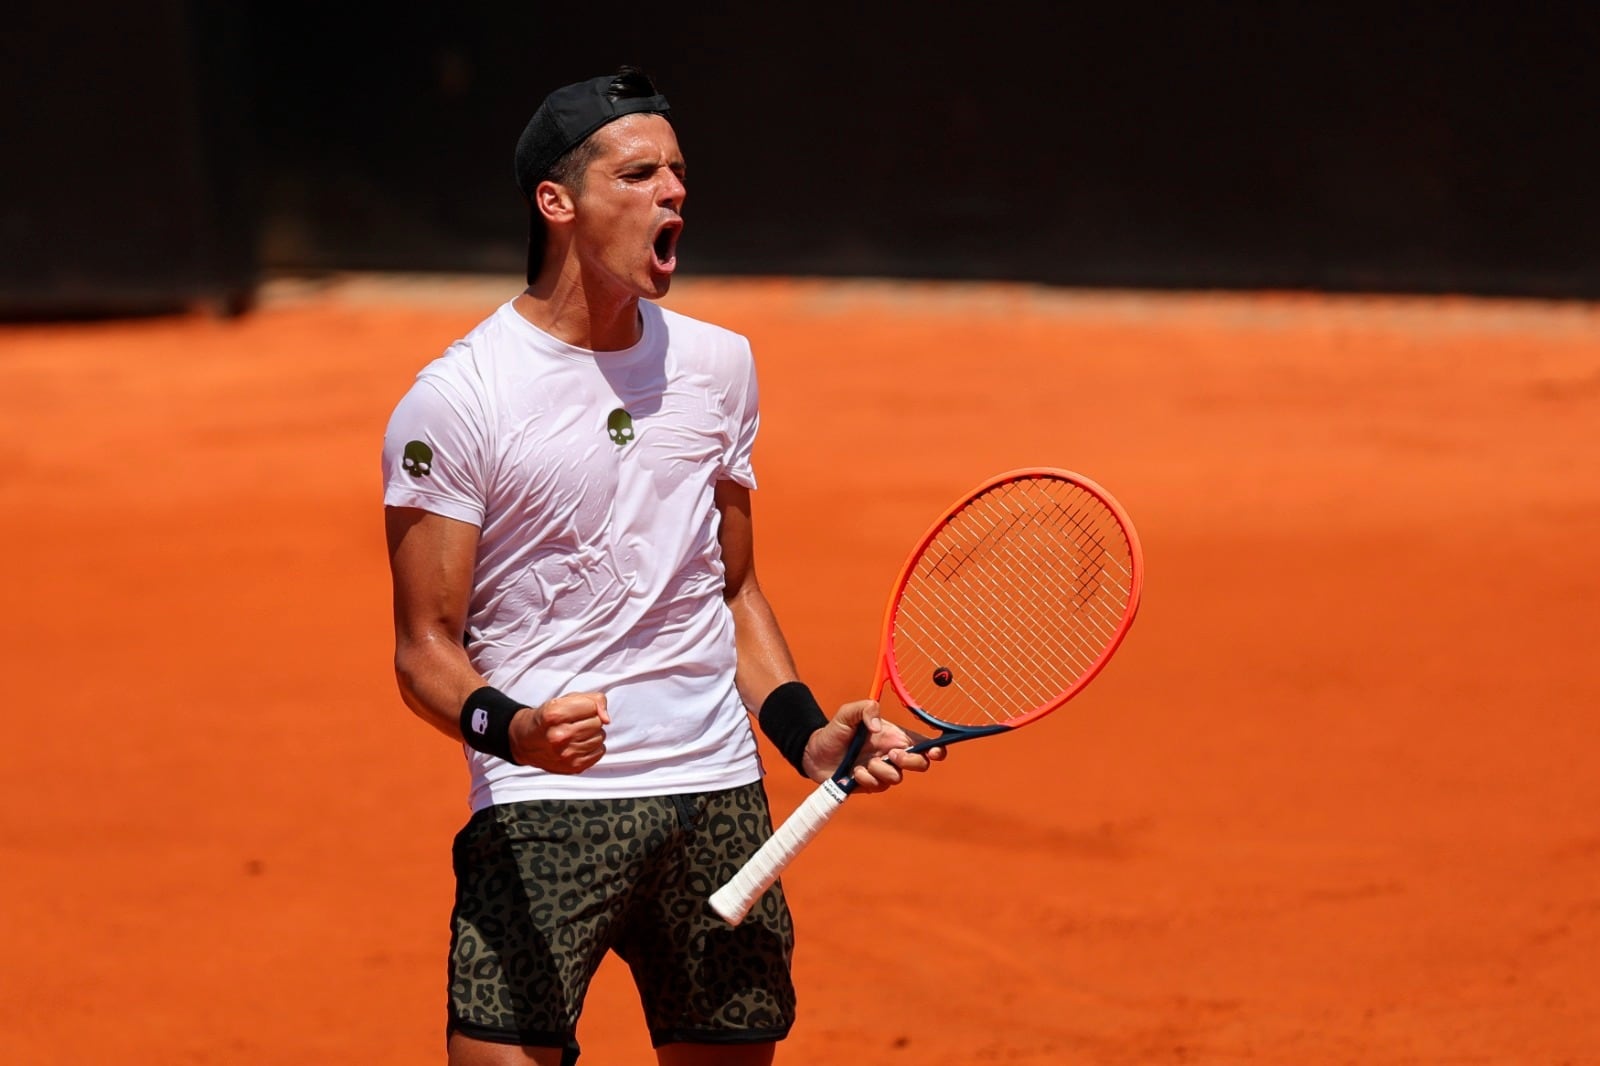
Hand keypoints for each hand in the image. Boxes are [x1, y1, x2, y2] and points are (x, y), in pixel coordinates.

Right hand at [509, 692, 609, 772]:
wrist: (527, 741)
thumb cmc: (549, 718)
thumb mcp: (566, 699)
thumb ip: (593, 700)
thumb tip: (606, 719)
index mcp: (554, 714)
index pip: (592, 706)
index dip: (587, 707)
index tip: (576, 710)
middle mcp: (559, 736)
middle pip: (597, 723)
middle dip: (590, 720)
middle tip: (575, 723)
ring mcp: (566, 754)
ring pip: (601, 737)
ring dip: (592, 734)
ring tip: (576, 734)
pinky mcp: (573, 767)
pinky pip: (600, 752)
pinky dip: (593, 747)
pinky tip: (579, 744)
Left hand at [801, 699, 945, 792]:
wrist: (814, 753)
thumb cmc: (834, 731)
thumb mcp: (847, 712)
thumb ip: (865, 708)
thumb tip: (878, 727)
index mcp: (894, 736)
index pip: (924, 744)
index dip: (936, 749)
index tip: (934, 752)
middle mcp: (892, 754)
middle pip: (921, 764)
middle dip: (910, 761)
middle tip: (891, 754)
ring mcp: (882, 771)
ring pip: (898, 778)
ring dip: (881, 770)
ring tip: (864, 762)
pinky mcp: (871, 784)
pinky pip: (879, 786)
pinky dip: (867, 779)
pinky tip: (854, 772)